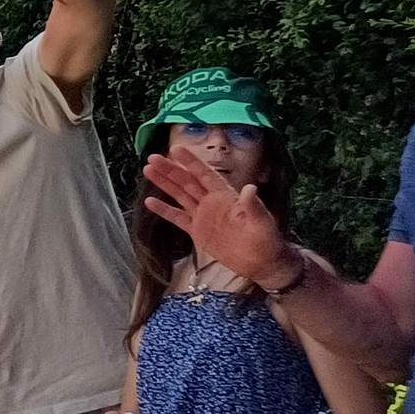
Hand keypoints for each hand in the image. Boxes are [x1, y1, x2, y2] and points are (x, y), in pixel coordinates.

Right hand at [141, 146, 301, 288]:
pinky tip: (149, 202)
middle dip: (170, 170)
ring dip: (164, 183)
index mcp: (226, 196)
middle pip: (187, 182)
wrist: (262, 264)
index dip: (191, 162)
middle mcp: (212, 202)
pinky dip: (164, 210)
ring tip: (148, 170)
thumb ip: (253, 206)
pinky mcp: (197, 231)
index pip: (205, 175)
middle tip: (152, 158)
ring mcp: (203, 216)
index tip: (175, 149)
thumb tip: (250, 188)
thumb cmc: (267, 241)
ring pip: (180, 195)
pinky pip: (177, 218)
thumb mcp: (263, 223)